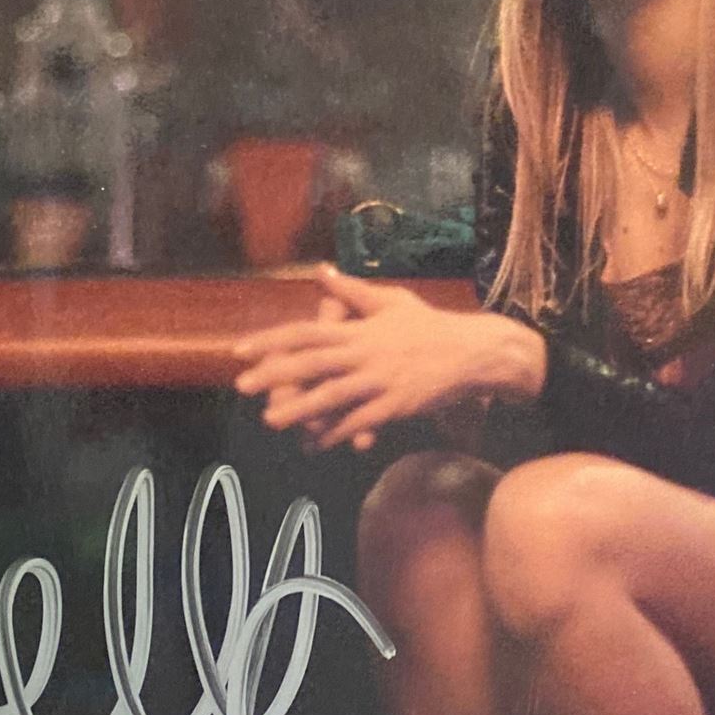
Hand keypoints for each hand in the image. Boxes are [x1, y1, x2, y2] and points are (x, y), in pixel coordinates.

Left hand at [233, 264, 541, 451]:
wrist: (473, 352)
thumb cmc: (431, 325)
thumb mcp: (392, 301)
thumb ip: (353, 290)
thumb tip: (322, 270)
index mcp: (359, 329)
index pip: (305, 332)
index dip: (271, 340)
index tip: (241, 350)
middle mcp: (365, 353)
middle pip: (311, 363)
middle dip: (274, 374)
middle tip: (242, 386)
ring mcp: (381, 381)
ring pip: (333, 396)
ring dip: (300, 409)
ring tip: (271, 420)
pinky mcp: (397, 405)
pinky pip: (362, 421)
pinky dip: (338, 434)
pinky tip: (317, 445)